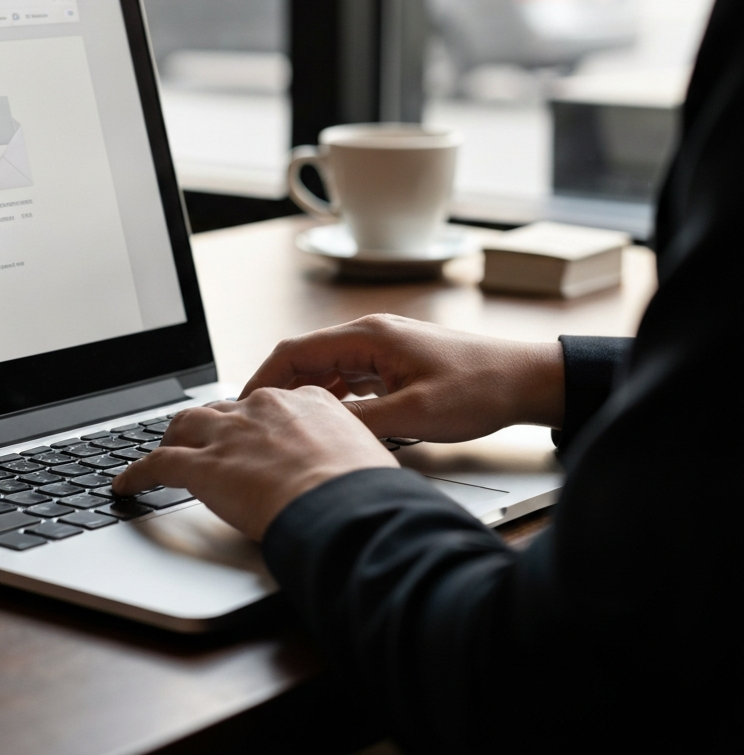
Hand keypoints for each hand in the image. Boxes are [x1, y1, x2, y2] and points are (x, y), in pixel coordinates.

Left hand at [111, 386, 396, 540]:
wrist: (346, 505)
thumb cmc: (365, 491)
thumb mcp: (365, 458)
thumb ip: (345, 457)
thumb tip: (350, 476)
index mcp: (305, 400)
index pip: (266, 404)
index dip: (251, 421)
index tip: (249, 434)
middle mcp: (262, 407)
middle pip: (221, 409)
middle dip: (209, 426)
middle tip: (202, 442)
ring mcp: (230, 434)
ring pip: (184, 425)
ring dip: (171, 439)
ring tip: (163, 453)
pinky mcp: (203, 465)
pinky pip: (157, 464)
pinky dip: (136, 474)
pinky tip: (125, 486)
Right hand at [239, 314, 564, 442]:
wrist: (525, 380)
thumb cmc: (479, 388)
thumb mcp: (415, 415)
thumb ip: (361, 423)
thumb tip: (316, 431)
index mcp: (368, 336)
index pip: (296, 350)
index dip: (263, 377)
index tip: (243, 404)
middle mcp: (370, 336)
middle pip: (306, 359)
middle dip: (278, 389)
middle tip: (259, 424)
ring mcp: (382, 349)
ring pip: (326, 370)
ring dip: (305, 396)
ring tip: (285, 428)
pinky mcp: (394, 365)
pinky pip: (349, 379)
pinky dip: (331, 399)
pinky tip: (327, 423)